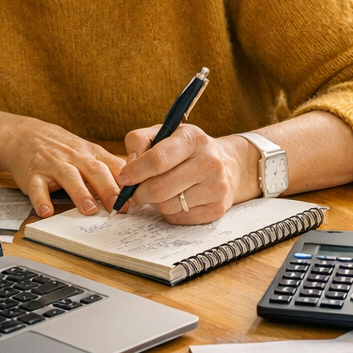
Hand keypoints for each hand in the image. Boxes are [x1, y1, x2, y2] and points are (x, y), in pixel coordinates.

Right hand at [0, 112, 125, 218]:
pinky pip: (36, 187)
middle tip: (119, 206)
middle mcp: (73, 158)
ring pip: (68, 176)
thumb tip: (134, 190)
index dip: (126, 181)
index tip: (138, 196)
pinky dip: (40, 199)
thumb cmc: (61, 148)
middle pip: (94, 170)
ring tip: (89, 209)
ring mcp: (52, 165)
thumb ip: (108, 169)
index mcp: (90, 154)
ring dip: (79, 192)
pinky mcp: (31, 174)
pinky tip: (46, 211)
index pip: (112, 165)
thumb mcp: (86, 152)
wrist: (23, 134)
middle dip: (108, 188)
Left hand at [116, 125, 257, 224]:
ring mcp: (216, 187)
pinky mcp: (217, 209)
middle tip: (133, 192)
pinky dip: (169, 213)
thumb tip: (128, 168)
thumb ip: (139, 141)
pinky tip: (174, 200)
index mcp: (192, 139)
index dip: (135, 172)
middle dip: (139, 193)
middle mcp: (209, 162)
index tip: (123, 179)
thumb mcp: (164, 133)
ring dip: (154, 203)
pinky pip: (179, 218)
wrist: (228, 164)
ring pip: (168, 206)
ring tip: (157, 192)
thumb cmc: (188, 149)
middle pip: (160, 188)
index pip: (157, 160)